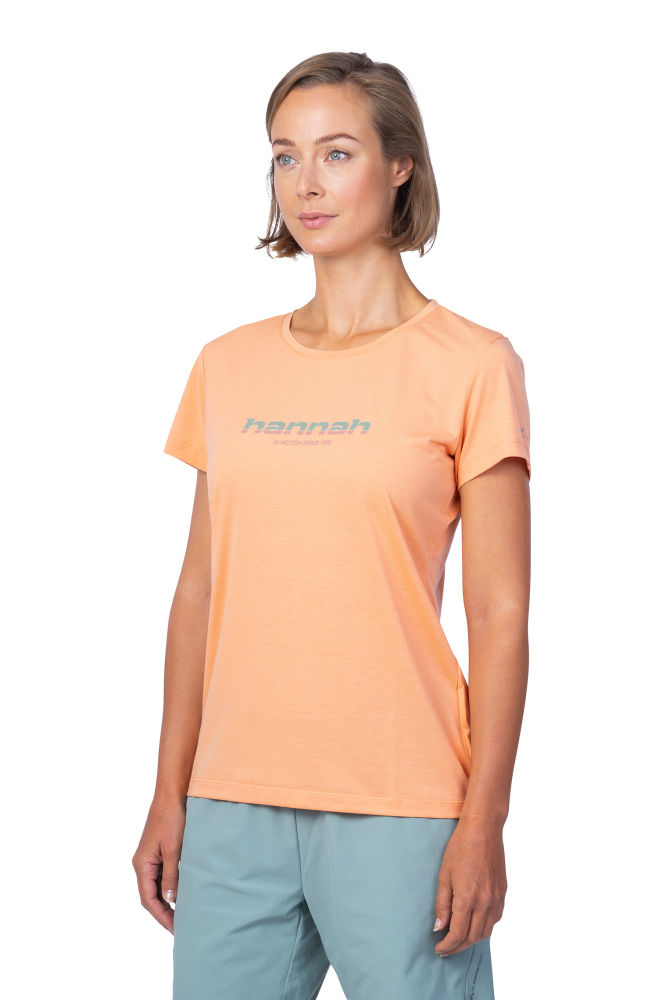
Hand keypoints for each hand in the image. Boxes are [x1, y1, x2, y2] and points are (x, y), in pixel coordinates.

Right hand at [132, 797, 186, 933]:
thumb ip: (171, 876)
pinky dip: (170, 888)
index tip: (174, 929)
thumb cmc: (171, 819)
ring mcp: (150, 858)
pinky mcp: (158, 852)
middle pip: (150, 895)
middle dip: (163, 912)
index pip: (148, 899)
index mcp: (142, 865)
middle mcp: (142, 864)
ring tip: (182, 915)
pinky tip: (181, 894)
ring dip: (167, 901)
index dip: (161, 916)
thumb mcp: (173, 850)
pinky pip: (161, 876)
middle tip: (180, 927)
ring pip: (156, 887)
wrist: (172, 795)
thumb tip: (170, 901)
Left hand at [433, 816, 506, 956]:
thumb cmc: (460, 848)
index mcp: (468, 898)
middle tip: (446, 948)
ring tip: (458, 940)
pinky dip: (484, 928)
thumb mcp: (444, 875)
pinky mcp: (503, 893)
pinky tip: (475, 925)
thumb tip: (439, 927)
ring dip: (472, 940)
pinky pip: (495, 919)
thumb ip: (442, 904)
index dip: (447, 946)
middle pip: (473, 937)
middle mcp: (485, 902)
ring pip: (486, 931)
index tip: (438, 949)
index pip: (458, 933)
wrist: (483, 829)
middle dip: (458, 947)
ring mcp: (496, 898)